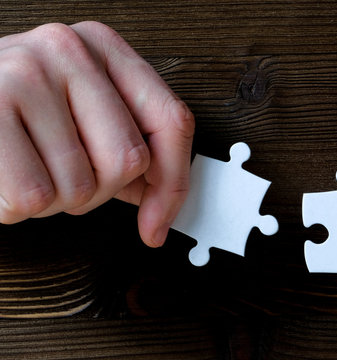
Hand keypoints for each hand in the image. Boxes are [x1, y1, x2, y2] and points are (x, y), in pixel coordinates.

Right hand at [0, 22, 193, 246]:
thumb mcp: (82, 114)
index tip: (156, 223)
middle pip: (129, 159)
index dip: (173, 183)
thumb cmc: (18, 113)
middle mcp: (70, 50)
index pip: (172, 120)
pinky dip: (18, 207)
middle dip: (99, 192)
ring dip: (55, 200)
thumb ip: (128, 148)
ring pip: (81, 185)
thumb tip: (163, 206)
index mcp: (105, 48)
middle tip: (64, 177)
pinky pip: (34, 195)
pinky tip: (6, 175)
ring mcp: (27, 72)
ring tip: (29, 168)